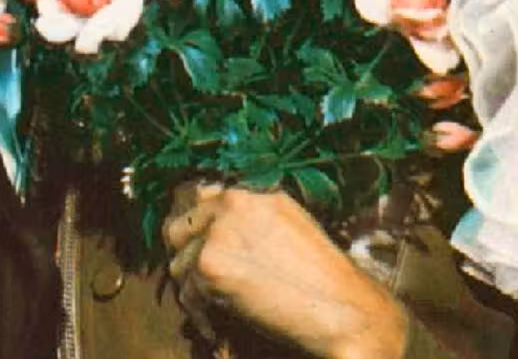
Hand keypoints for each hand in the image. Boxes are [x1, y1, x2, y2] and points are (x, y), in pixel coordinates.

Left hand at [162, 182, 410, 358]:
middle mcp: (231, 203)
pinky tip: (219, 325)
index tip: (193, 246)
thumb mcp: (286, 224)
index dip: (192, 225)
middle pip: (177, 227)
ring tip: (215, 307)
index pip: (197, 196)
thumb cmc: (320, 276)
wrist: (341, 307)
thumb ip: (246, 218)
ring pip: (177, 263)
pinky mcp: (211, 267)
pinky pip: (186, 294)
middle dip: (183, 256)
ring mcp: (218, 233)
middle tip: (196, 282)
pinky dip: (200, 315)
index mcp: (250, 191)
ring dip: (192, 289)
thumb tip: (209, 226)